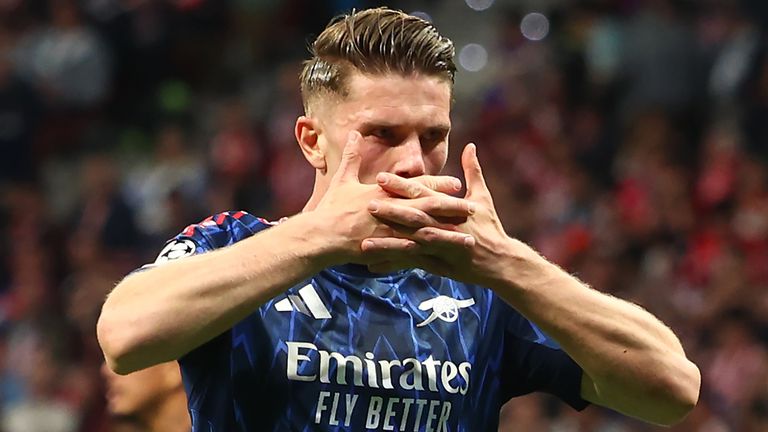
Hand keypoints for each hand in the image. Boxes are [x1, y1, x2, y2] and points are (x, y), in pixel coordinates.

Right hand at [314, 132, 474, 265]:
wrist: (320, 235)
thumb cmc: (331, 208)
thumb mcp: (342, 179)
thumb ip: (352, 157)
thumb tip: (354, 135)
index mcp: (383, 191)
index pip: (417, 186)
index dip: (439, 185)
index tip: (457, 183)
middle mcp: (390, 209)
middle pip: (428, 207)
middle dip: (452, 208)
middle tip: (473, 209)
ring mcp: (388, 230)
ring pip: (426, 232)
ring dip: (448, 235)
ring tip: (468, 240)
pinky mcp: (384, 248)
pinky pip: (411, 252)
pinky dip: (428, 254)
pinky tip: (444, 257)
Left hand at [362, 143, 510, 284]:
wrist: (500, 261)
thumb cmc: (490, 227)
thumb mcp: (482, 197)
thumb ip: (473, 171)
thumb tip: (471, 146)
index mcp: (451, 207)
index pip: (422, 193)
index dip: (401, 186)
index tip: (380, 177)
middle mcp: (443, 226)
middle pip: (414, 217)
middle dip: (391, 211)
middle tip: (367, 205)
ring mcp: (439, 246)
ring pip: (410, 243)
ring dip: (388, 242)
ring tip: (365, 242)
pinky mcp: (437, 264)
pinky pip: (411, 264)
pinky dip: (393, 264)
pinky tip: (372, 265)